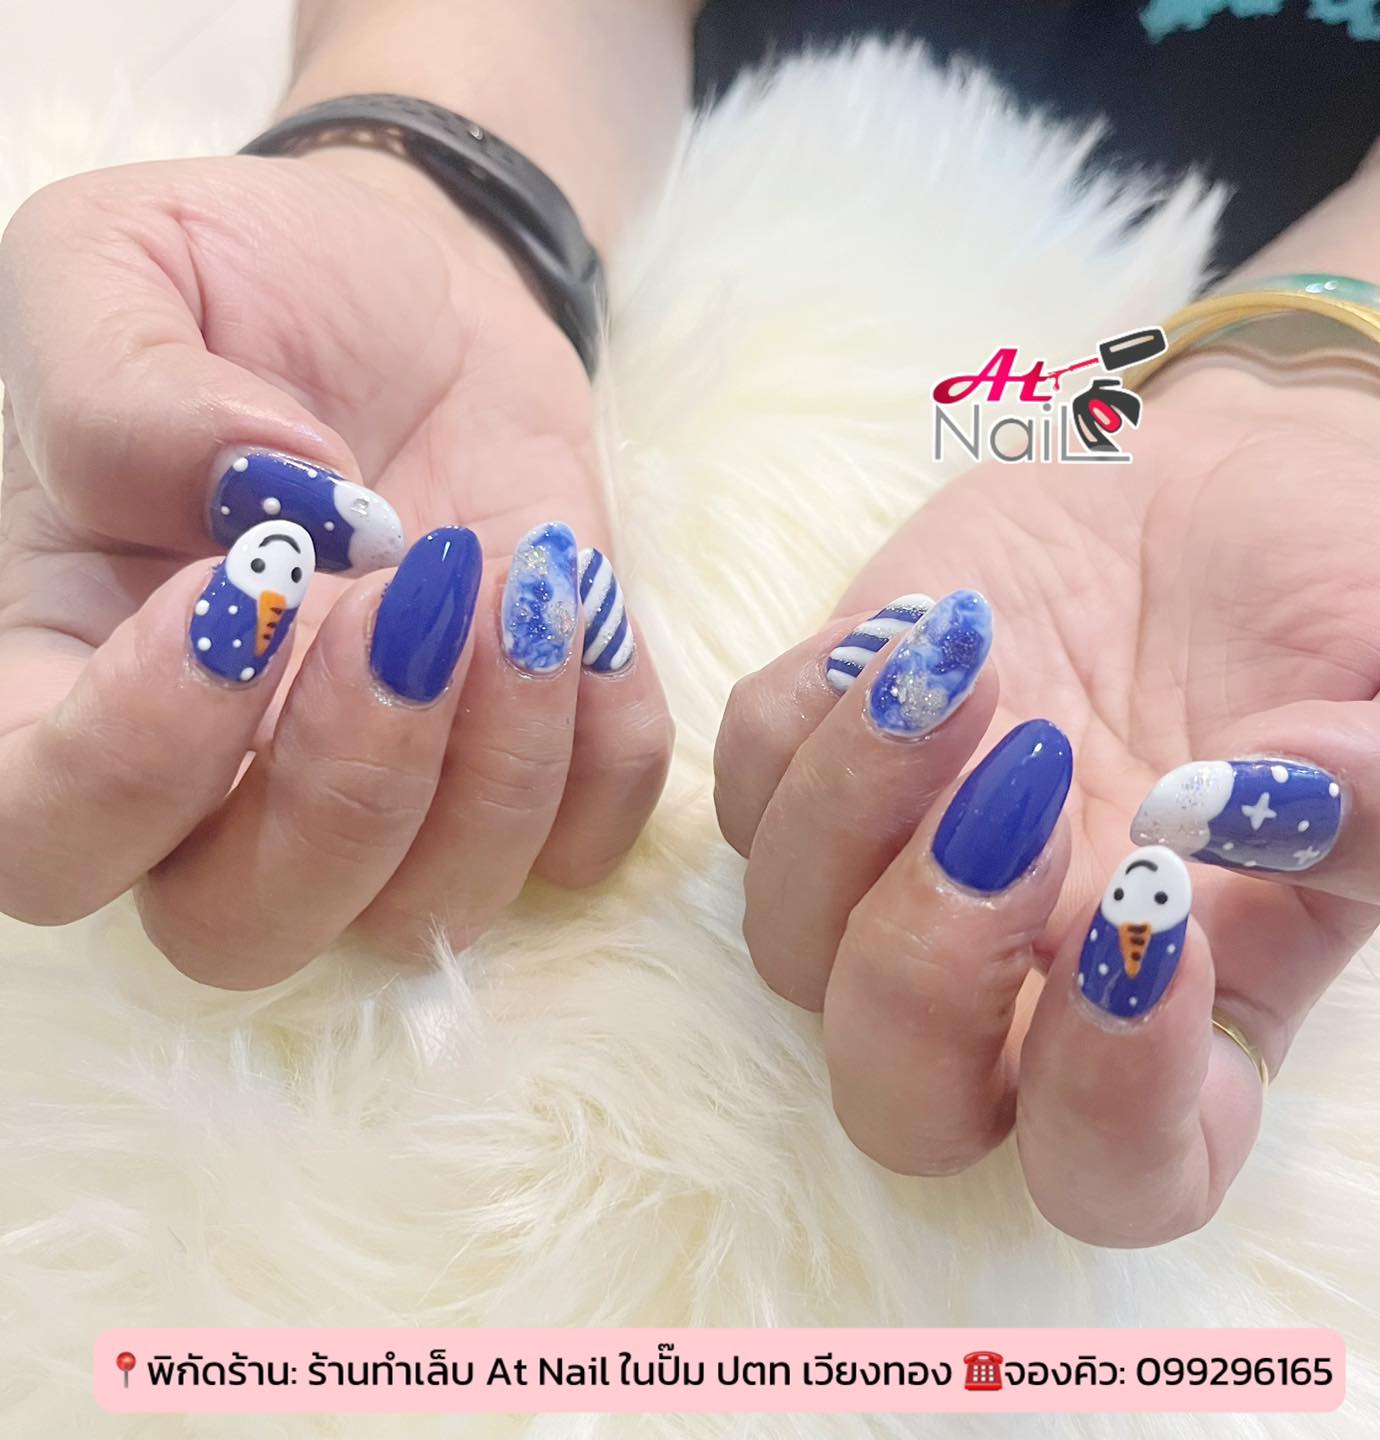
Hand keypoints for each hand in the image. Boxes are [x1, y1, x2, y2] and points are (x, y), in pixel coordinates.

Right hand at [0, 151, 671, 983]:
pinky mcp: (531, 765)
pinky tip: (572, 599)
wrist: (420, 297)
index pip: (43, 839)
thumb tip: (255, 495)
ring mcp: (393, 790)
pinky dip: (605, 741)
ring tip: (517, 577)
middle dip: (348, 786)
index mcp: (74, 676)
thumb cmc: (251, 285)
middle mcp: (225, 779)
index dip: (134, 759)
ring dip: (501, 761)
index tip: (249, 582)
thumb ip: (118, 382)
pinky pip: (583, 846)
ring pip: (431, 915)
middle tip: (405, 597)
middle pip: (242, 931)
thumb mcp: (125, 262)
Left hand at [714, 362, 1379, 1243]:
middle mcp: (1028, 973)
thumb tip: (1270, 807)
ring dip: (850, 816)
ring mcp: (910, 865)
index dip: (1112, 1103)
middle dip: (930, 965)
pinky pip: (743, 790)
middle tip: (1031, 782)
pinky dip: (797, 725)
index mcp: (1195, 1011)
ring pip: (788, 950)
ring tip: (974, 661)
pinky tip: (920, 635)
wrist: (1236, 486)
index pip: (1117, 1174)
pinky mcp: (838, 750)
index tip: (1158, 915)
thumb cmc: (1355, 602)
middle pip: (898, 1100)